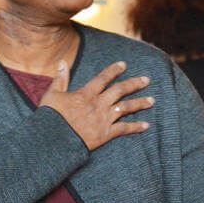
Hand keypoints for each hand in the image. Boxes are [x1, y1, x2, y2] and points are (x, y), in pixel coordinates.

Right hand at [39, 61, 153, 149]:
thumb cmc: (51, 118)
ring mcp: (103, 119)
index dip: (114, 70)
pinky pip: (124, 129)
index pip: (103, 78)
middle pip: (120, 91)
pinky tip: (146, 125)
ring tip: (152, 101)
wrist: (54, 140)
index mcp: (86, 94)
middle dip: (134, 84)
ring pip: (126, 108)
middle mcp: (98, 104)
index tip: (124, 65)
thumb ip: (60, 78)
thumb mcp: (52, 95)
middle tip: (146, 80)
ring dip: (140, 103)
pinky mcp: (105, 134)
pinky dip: (135, 127)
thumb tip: (63, 62)